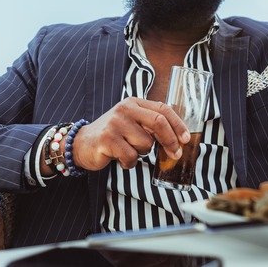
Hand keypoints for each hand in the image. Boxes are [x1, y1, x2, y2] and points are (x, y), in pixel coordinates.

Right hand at [72, 97, 189, 170]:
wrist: (81, 144)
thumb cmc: (112, 135)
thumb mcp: (131, 122)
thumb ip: (150, 124)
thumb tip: (178, 137)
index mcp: (134, 103)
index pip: (163, 109)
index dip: (178, 124)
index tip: (186, 138)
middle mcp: (125, 109)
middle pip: (158, 122)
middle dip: (170, 140)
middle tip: (175, 154)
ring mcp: (115, 123)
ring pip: (145, 143)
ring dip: (142, 153)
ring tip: (128, 150)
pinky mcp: (107, 139)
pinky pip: (131, 156)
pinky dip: (129, 163)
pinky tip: (119, 158)